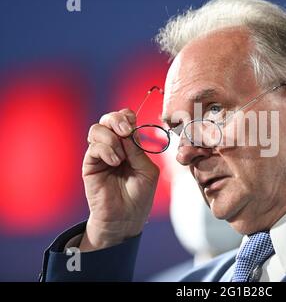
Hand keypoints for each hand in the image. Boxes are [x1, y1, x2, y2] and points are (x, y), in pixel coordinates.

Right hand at [80, 109, 158, 250]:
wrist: (125, 218)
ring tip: (121, 157)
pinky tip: (114, 162)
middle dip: (117, 119)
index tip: (133, 125)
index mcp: (130, 145)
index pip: (125, 119)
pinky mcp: (90, 164)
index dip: (127, 116)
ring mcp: (101, 154)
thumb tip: (127, 132)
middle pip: (109, 119)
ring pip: (98, 129)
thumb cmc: (140, 196)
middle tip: (126, 131)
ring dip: (111, 137)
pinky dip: (106, 149)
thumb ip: (138, 151)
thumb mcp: (147, 171)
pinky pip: (94, 147)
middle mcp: (114, 146)